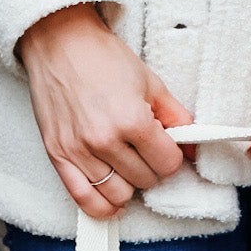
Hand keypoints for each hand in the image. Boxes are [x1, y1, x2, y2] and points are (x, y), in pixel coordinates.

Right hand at [18, 5, 190, 218]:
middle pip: (146, 181)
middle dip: (151, 168)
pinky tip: (113, 202)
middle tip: (143, 150)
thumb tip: (192, 148)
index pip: (168, 164)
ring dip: (129, 185)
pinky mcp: (58, 156)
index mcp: (132, 119)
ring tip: (126, 166)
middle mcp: (105, 140)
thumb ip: (177, 118)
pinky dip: (102, 207)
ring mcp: (79, 151)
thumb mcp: (150, 82)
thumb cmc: (102, 58)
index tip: (165, 147)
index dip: (172, 156)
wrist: (58, 42)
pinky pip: (84, 200)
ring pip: (119, 195)